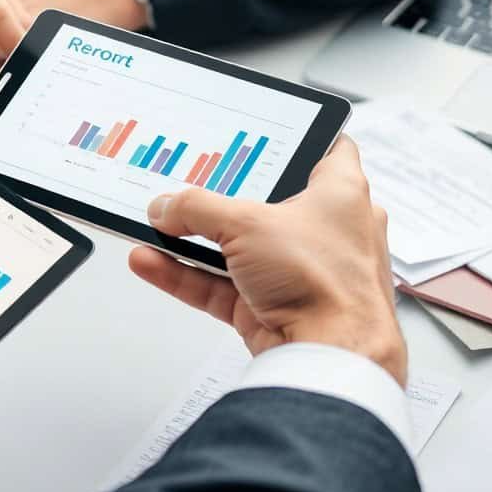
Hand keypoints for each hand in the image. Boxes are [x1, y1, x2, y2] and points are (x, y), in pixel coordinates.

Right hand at [128, 136, 405, 385]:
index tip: (263, 133)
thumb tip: (167, 206)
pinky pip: (220, 286)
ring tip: (155, 223)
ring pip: (236, 249)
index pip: (327, 151)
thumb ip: (197, 209)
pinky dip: (186, 275)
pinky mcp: (271, 308)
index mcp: (340, 194)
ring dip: (192, 241)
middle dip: (222, 197)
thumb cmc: (327, 284)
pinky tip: (151, 262)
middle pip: (264, 203)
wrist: (331, 357)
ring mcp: (297, 273)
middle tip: (187, 182)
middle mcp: (323, 232)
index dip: (296, 139)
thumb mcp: (247, 223)